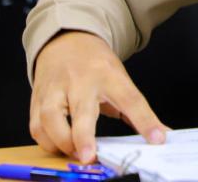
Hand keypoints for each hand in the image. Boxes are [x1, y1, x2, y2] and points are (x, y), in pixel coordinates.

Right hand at [30, 30, 168, 161]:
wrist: (66, 41)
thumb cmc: (96, 66)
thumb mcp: (121, 80)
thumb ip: (137, 111)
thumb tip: (161, 135)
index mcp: (109, 75)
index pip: (130, 98)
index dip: (145, 121)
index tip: (157, 139)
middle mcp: (80, 81)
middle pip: (82, 110)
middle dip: (84, 136)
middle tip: (90, 157)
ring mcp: (55, 89)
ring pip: (50, 119)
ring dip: (61, 143)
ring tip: (77, 154)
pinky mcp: (37, 99)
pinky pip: (36, 126)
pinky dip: (46, 142)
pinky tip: (60, 147)